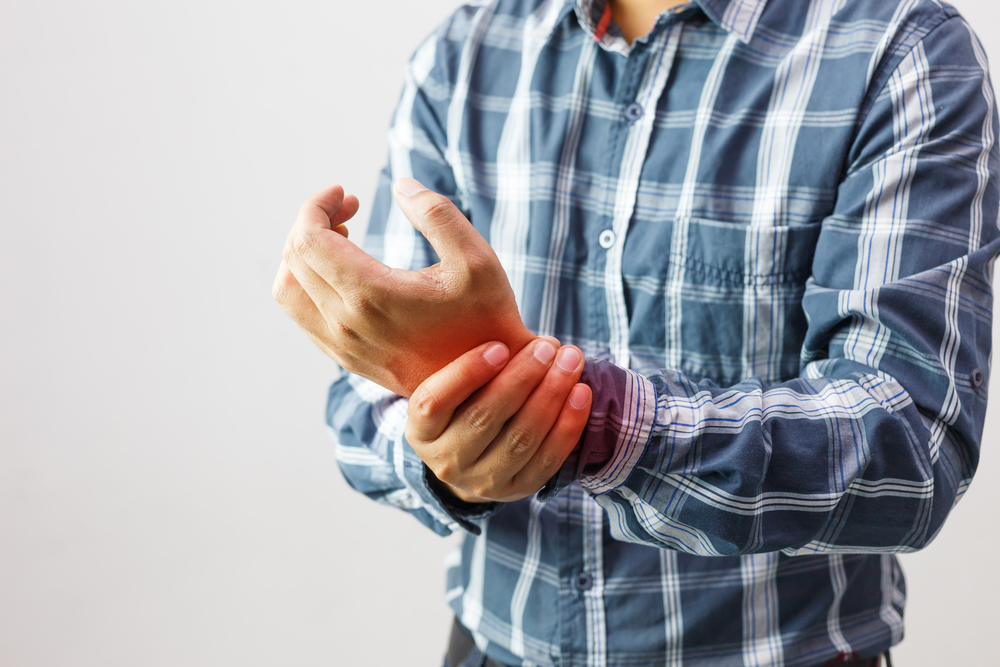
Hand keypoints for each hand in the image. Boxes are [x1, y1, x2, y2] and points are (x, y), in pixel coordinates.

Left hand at [273, 181, 534, 396]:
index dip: (317, 206)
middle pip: (293, 259)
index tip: (344, 193)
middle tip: (349, 207)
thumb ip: (437, 213)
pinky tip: (346, 272)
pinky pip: (304, 317)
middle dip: (312, 221)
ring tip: (340, 238)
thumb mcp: (477, 258)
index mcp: (371, 296)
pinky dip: (309, 285)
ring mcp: (343, 347)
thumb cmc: (487, 320)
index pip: (307, 239)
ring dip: (302, 256)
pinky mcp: (348, 360)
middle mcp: (347, 325)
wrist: (489, 385)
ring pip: (288, 292)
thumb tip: (400, 185)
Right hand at [406, 338, 591, 502]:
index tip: (499, 346)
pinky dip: (568, 424)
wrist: (475, 455)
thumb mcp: (452, 381)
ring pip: (520, 438)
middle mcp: (445, 461)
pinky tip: (581, 393)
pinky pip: (547, 459)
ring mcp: (481, 481)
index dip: (466, 373)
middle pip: (483, 418)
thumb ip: (470, 356)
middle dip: (522, 377)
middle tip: (547, 346)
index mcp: (420, 429)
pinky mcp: (516, 490)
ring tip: (571, 361)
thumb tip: (507, 319)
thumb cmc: (466, 400)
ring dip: (551, 395)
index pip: (433, 401)